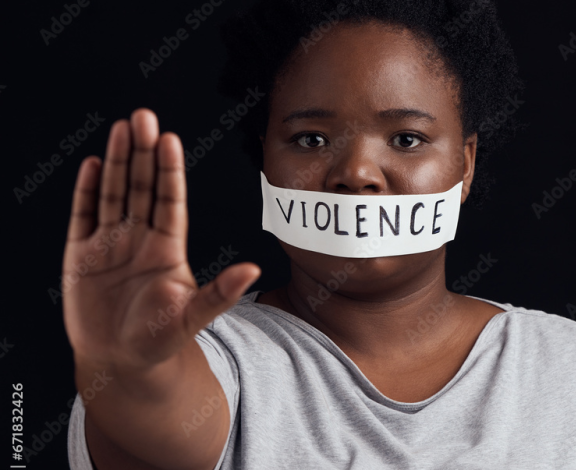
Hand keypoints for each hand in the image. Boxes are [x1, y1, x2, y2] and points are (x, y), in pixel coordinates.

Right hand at [62, 108, 259, 370]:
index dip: (169, 171)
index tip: (170, 141)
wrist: (121, 360)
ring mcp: (110, 243)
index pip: (169, 200)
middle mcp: (140, 237)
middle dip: (141, 153)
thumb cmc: (160, 338)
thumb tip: (254, 270)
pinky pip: (83, 215)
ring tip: (121, 129)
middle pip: (140, 187)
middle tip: (143, 117)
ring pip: (113, 193)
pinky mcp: (81, 254)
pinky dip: (85, 190)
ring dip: (115, 161)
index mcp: (168, 247)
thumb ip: (220, 293)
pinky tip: (91, 164)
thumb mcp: (192, 316)